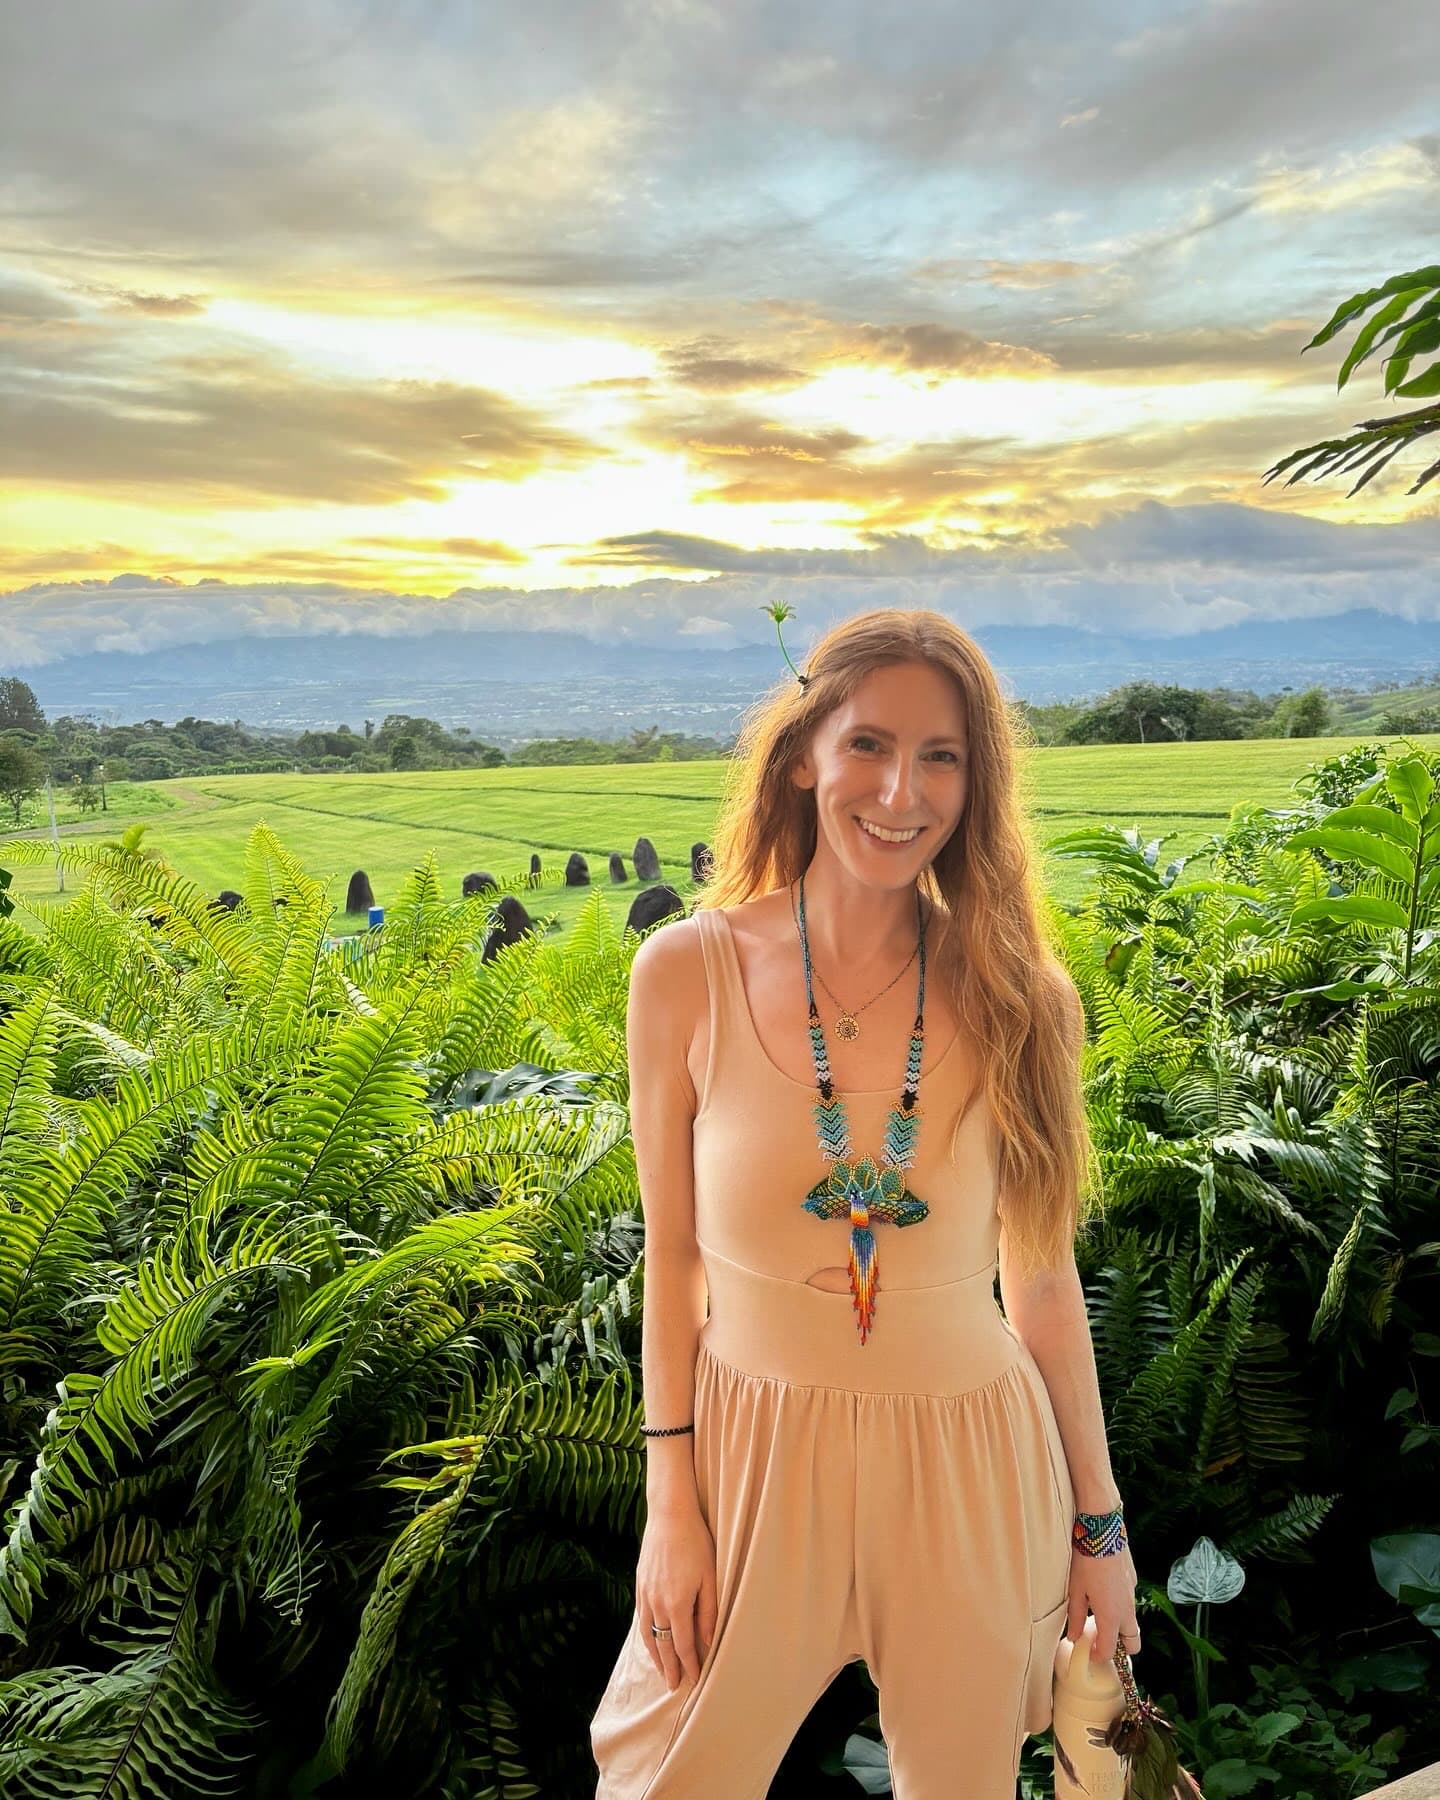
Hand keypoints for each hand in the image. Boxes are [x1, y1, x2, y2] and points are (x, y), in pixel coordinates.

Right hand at [635, 1506, 717, 1690]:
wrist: (669, 1514)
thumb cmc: (696, 1542)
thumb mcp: (710, 1576)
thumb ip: (709, 1611)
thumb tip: (709, 1641)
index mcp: (677, 1604)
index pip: (683, 1645)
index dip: (690, 1666)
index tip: (695, 1682)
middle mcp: (657, 1603)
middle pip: (663, 1645)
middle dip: (670, 1669)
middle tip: (674, 1688)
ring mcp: (645, 1594)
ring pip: (648, 1635)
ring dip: (655, 1656)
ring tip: (662, 1672)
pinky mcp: (639, 1585)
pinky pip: (640, 1619)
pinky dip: (645, 1636)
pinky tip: (650, 1640)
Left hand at [1066, 1542, 1140, 1663]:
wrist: (1103, 1531)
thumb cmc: (1086, 1561)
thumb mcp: (1075, 1591)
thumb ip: (1074, 1618)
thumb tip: (1073, 1637)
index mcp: (1111, 1617)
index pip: (1110, 1651)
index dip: (1099, 1656)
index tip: (1089, 1653)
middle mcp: (1127, 1611)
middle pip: (1133, 1644)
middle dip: (1120, 1648)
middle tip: (1100, 1639)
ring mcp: (1132, 1596)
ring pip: (1133, 1623)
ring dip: (1120, 1627)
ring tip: (1098, 1615)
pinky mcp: (1133, 1581)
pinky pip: (1130, 1603)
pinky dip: (1121, 1608)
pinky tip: (1104, 1594)